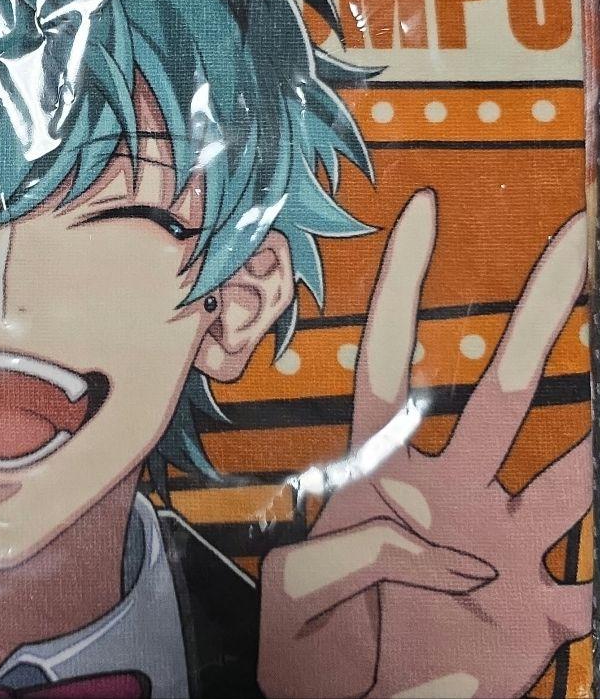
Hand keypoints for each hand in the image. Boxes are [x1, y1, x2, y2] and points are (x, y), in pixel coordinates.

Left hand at [258, 190, 590, 698]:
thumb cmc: (314, 656)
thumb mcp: (298, 594)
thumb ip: (360, 558)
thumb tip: (463, 553)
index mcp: (379, 476)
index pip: (390, 364)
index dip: (403, 288)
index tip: (422, 213)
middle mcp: (454, 491)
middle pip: (506, 388)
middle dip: (545, 314)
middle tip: (581, 237)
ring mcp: (505, 544)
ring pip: (574, 466)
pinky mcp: (540, 615)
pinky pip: (595, 584)